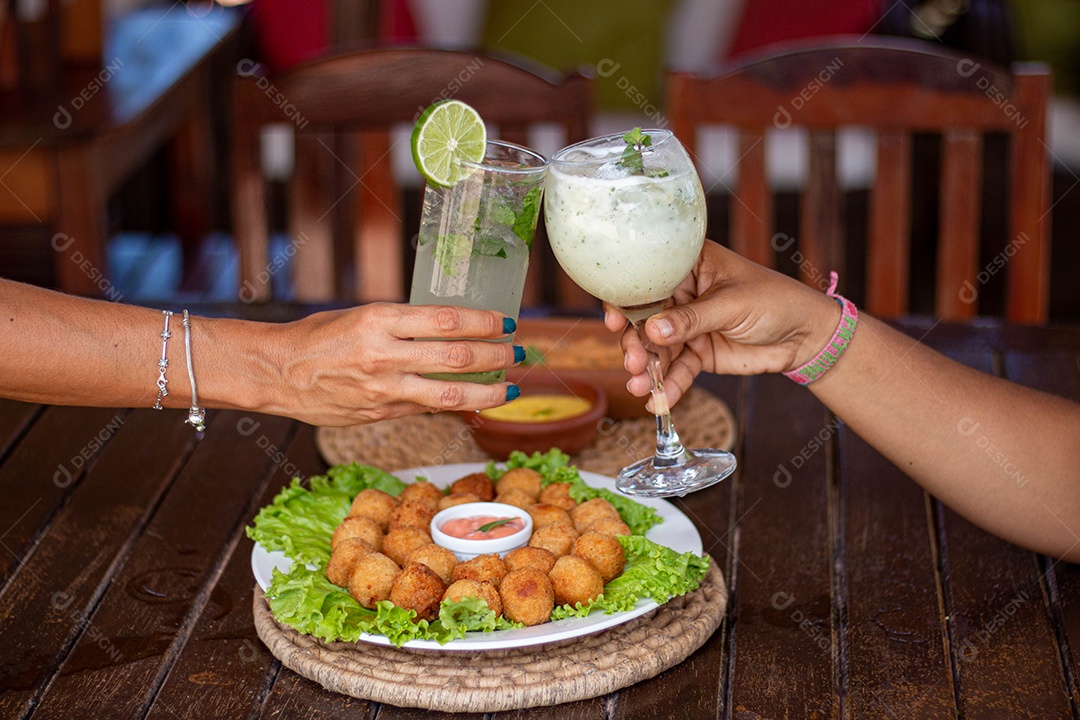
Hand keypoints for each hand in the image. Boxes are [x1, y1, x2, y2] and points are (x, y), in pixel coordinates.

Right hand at [272, 303, 518, 425]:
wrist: (278, 373)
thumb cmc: (319, 337)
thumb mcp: (362, 316)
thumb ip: (404, 325)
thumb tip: (452, 329)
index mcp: (379, 320)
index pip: (447, 320)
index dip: (485, 322)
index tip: (507, 321)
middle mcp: (385, 356)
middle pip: (457, 358)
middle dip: (496, 355)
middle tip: (518, 352)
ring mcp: (384, 390)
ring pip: (451, 395)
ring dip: (489, 391)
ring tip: (512, 387)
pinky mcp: (381, 414)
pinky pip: (427, 410)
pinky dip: (455, 404)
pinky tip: (474, 400)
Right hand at [604, 241, 839, 409]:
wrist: (805, 336)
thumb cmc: (775, 301)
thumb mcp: (731, 305)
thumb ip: (692, 319)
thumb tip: (653, 330)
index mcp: (689, 267)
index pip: (648, 281)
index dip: (626, 300)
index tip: (614, 321)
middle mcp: (683, 295)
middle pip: (646, 319)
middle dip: (637, 343)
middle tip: (634, 363)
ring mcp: (688, 326)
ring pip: (658, 349)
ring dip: (648, 370)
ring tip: (642, 388)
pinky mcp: (699, 353)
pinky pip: (678, 370)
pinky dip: (669, 387)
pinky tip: (659, 402)